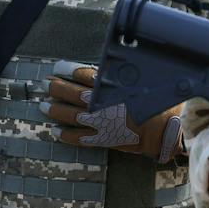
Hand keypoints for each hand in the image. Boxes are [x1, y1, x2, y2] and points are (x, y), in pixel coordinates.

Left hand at [42, 63, 182, 162]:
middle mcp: (101, 104)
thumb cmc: (155, 104)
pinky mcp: (102, 139)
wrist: (165, 130)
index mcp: (110, 87)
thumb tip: (106, 70)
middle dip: (56, 88)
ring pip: (70, 115)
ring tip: (43, 106)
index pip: (82, 75)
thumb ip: (122, 76)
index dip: (67, 70)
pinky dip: (65, 135)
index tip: (57, 68)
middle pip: (71, 93)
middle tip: (45, 84)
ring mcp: (100, 123)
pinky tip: (55, 131)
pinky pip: (79, 138)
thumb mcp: (140, 82)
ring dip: (55, 110)